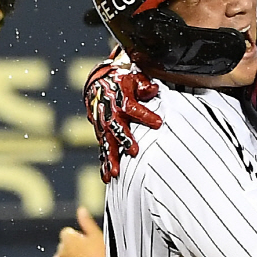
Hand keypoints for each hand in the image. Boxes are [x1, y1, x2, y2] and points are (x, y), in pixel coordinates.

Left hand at [52, 207, 107, 256]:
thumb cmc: (105, 256)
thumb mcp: (98, 235)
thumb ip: (86, 222)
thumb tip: (81, 209)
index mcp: (68, 237)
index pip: (67, 233)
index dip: (79, 238)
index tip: (89, 245)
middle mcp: (60, 250)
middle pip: (63, 245)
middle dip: (72, 248)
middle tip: (89, 256)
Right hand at [84, 61, 162, 182]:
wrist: (98, 80)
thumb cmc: (122, 80)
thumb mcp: (135, 78)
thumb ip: (144, 86)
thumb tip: (153, 90)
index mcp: (120, 98)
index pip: (133, 108)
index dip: (145, 116)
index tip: (158, 123)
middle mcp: (110, 113)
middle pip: (116, 128)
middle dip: (124, 140)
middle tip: (133, 152)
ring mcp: (103, 125)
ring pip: (107, 143)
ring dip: (111, 158)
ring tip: (116, 173)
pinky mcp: (100, 133)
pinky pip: (102, 149)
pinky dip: (104, 164)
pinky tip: (108, 177)